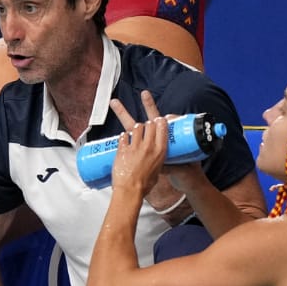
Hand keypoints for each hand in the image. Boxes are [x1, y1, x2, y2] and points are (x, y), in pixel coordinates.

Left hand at [106, 88, 190, 214]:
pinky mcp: (122, 149)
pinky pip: (123, 136)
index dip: (163, 119)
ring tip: (123, 107)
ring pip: (136, 126)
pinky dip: (123, 135)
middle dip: (149, 106)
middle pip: (150, 122)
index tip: (162, 115)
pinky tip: (123, 135)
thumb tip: (156, 157)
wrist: (131, 191)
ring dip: (134, 122)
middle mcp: (149, 146)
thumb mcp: (159, 170)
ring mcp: (135, 146)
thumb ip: (158, 160)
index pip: (164, 128)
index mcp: (161, 151)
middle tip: (145, 94)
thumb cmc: (147, 184)